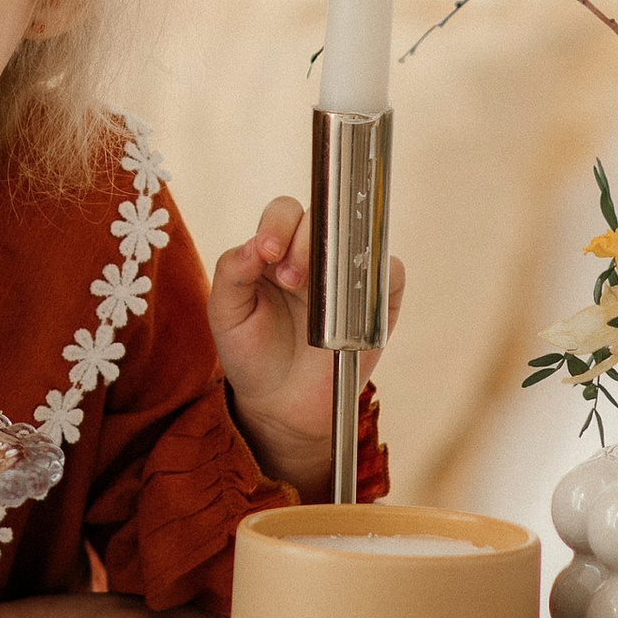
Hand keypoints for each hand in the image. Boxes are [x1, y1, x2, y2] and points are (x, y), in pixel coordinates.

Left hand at [210, 195, 406, 491]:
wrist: (281, 404)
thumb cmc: (251, 353)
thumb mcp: (226, 314)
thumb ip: (232, 273)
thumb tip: (252, 246)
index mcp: (276, 250)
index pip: (284, 213)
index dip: (278, 224)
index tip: (268, 252)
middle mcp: (314, 255)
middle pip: (323, 218)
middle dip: (305, 243)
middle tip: (291, 281)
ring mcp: (348, 275)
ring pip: (360, 237)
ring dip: (340, 257)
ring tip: (316, 292)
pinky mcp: (376, 301)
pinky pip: (391, 272)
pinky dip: (380, 276)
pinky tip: (355, 300)